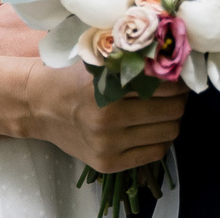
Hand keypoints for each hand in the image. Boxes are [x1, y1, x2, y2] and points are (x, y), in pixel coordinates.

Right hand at [35, 62, 185, 173]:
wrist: (38, 105)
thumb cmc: (72, 75)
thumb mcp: (100, 59)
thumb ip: (132, 58)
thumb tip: (173, 56)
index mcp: (107, 87)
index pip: (165, 85)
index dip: (179, 79)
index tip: (179, 74)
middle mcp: (107, 119)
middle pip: (172, 110)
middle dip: (181, 99)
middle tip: (179, 92)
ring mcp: (107, 144)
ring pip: (167, 133)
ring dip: (174, 119)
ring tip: (168, 109)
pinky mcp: (107, 163)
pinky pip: (154, 153)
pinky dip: (162, 139)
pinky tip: (156, 128)